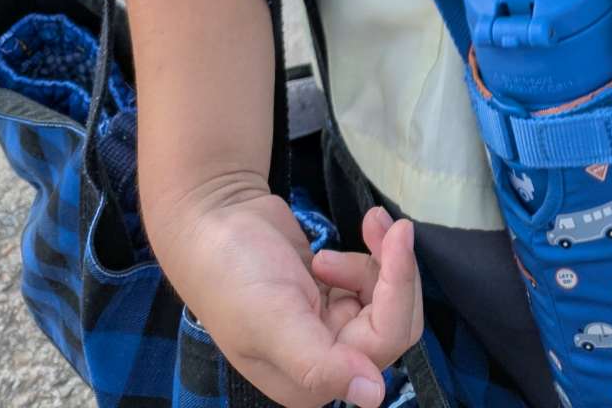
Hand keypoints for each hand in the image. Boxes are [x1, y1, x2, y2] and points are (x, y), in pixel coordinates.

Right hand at [159, 186, 421, 407]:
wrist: (210, 221)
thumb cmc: (232, 274)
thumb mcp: (270, 320)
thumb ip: (319, 362)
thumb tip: (374, 396)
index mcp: (311, 380)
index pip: (383, 341)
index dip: (399, 287)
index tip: (401, 232)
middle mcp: (326, 360)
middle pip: (394, 322)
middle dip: (395, 271)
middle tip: (386, 224)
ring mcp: (329, 325)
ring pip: (387, 300)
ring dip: (379, 259)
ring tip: (350, 232)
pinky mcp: (331, 295)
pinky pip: (373, 282)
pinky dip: (370, 253)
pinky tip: (340, 239)